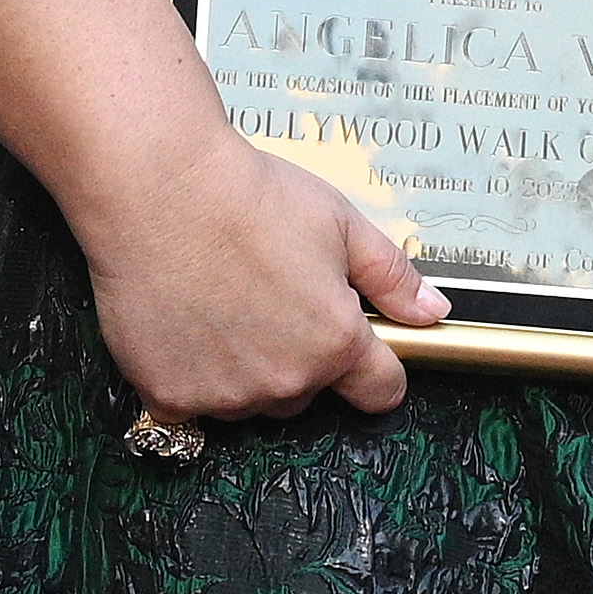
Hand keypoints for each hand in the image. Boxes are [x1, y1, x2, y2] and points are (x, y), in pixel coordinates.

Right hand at [79, 128, 448, 424]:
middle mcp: (286, 381)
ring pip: (248, 400)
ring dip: (243, 370)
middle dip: (297, 357)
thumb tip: (432, 312)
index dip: (376, 370)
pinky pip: (190, 405)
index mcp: (336, 342)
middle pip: (306, 392)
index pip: (380, 391)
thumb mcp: (342, 223)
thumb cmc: (249, 197)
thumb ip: (393, 277)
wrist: (160, 188)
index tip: (362, 355)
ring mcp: (226, 395)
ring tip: (220, 302)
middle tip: (268, 296)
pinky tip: (181, 323)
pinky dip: (188, 376)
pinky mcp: (170, 397)